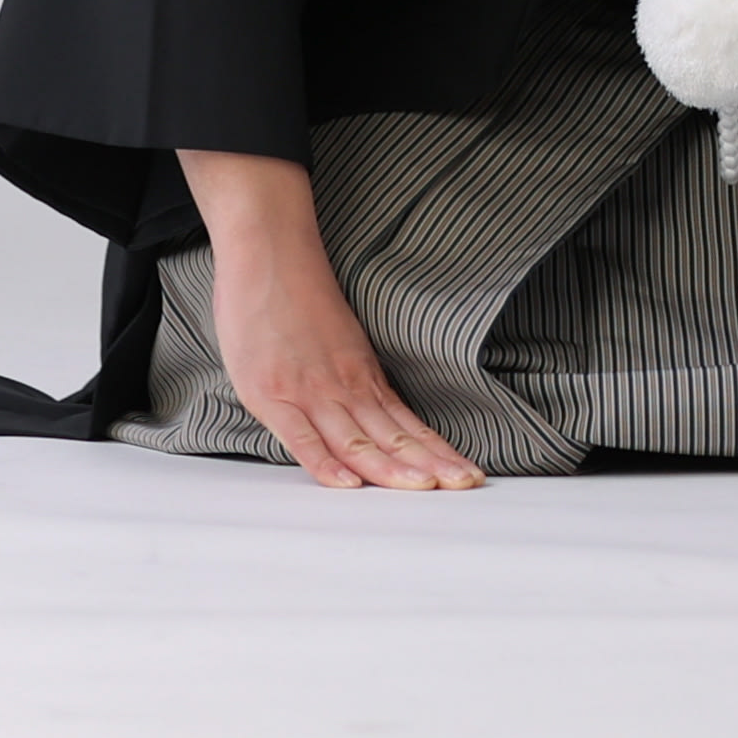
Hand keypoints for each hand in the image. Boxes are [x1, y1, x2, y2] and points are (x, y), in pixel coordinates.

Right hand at [177, 148, 483, 490]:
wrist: (270, 248)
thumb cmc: (297, 293)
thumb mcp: (338, 338)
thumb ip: (351, 377)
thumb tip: (368, 411)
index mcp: (362, 375)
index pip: (408, 424)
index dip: (438, 451)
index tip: (468, 473)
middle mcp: (344, 387)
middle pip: (392, 437)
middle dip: (430, 466)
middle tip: (466, 485)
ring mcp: (310, 391)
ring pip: (358, 441)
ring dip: (392, 470)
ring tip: (426, 490)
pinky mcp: (273, 394)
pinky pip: (301, 437)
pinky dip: (325, 464)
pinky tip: (347, 484)